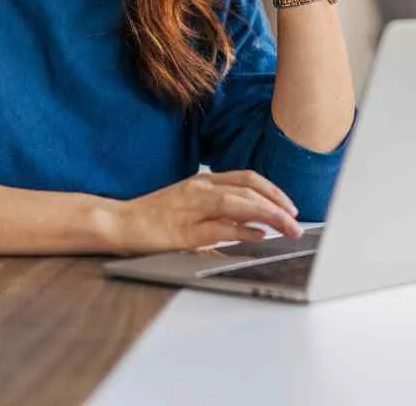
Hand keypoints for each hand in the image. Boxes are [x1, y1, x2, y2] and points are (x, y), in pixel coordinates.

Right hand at [112, 170, 303, 254]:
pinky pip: (221, 228)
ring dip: (269, 216)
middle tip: (296, 221)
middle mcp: (200, 189)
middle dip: (278, 204)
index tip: (290, 206)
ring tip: (288, 228)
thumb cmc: (154, 216)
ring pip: (240, 204)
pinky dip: (243, 231)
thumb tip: (253, 224)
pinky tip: (259, 237)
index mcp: (202, 181)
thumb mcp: (189, 205)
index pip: (247, 178)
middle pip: (249, 189)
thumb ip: (218, 210)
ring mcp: (192, 208)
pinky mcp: (184, 232)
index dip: (273, 190)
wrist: (118, 222)